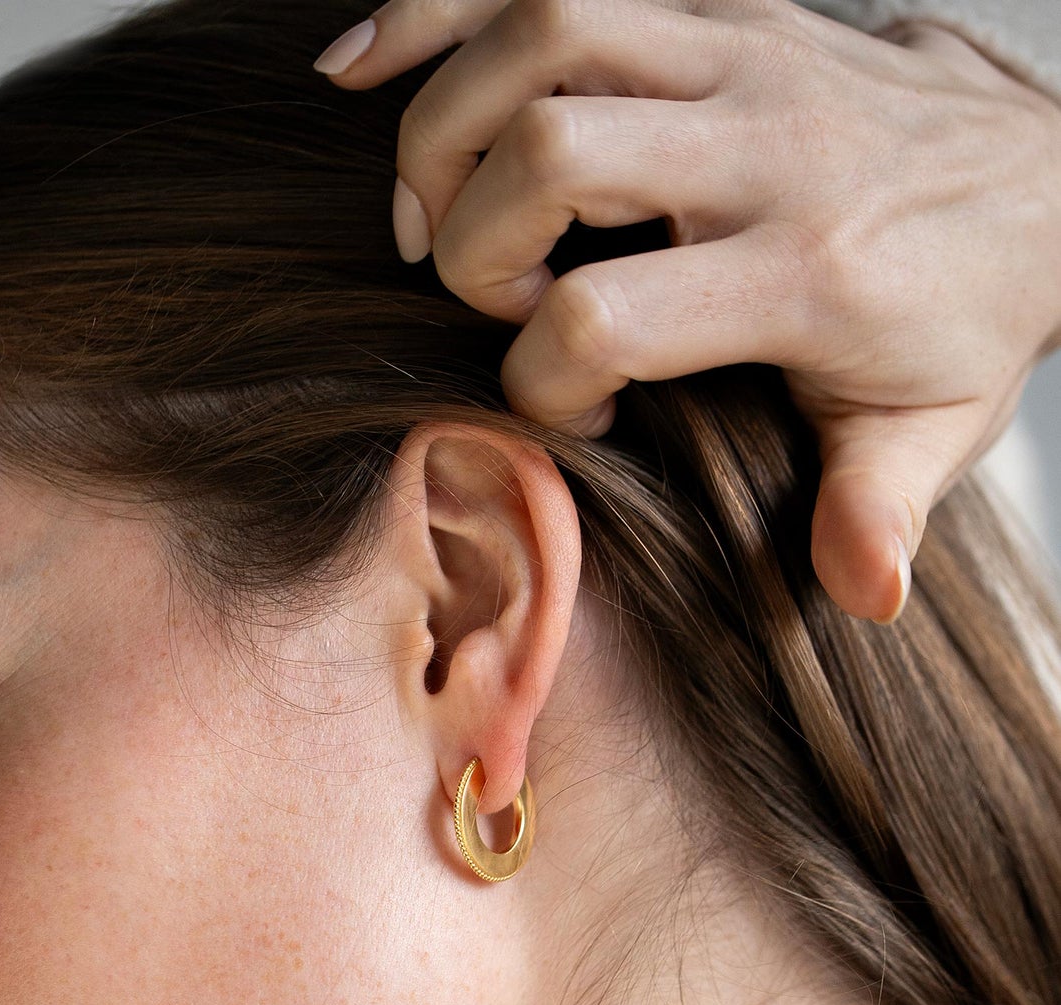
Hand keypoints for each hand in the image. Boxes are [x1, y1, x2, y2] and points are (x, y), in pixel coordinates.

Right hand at [314, 0, 1060, 623]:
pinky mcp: (711, 8)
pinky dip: (436, 13)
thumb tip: (866, 594)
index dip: (546, 379)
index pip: (608, 312)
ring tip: (426, 217)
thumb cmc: (955, 320)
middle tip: (493, 303)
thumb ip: (880, 513)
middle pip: (550, 148)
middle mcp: (761, 145)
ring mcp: (734, 55)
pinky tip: (362, 69)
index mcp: (802, 270)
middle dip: (475, 242)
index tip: (583, 412)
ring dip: (443, 126)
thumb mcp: (931, 432)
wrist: (1039, 172)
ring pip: (540, 33)